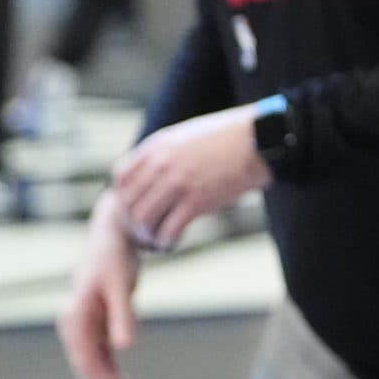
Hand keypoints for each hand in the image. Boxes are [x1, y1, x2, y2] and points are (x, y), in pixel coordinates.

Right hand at [57, 193, 142, 378]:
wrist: (110, 236)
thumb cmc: (114, 257)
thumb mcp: (120, 285)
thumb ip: (122, 316)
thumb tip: (125, 347)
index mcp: (74, 318)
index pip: (85, 361)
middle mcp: (72, 324)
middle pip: (86, 366)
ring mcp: (81, 325)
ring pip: (91, 362)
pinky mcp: (92, 322)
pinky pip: (98, 352)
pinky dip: (109, 367)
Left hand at [109, 104, 268, 250]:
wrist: (258, 139)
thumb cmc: (227, 137)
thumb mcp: (186, 135)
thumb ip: (165, 152)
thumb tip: (151, 176)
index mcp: (157, 146)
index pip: (120, 178)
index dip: (122, 198)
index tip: (134, 209)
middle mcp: (162, 164)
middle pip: (128, 202)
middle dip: (132, 222)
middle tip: (143, 232)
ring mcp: (179, 182)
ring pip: (143, 219)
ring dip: (146, 235)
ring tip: (156, 241)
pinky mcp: (197, 201)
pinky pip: (168, 230)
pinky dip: (166, 242)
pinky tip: (172, 243)